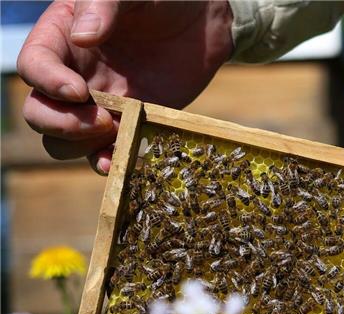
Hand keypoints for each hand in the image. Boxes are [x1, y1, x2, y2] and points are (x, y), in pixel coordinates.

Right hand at [17, 0, 233, 173]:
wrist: (202, 23)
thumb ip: (104, 5)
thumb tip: (83, 36)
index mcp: (61, 38)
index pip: (33, 66)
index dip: (47, 83)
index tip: (79, 91)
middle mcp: (73, 75)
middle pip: (40, 112)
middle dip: (62, 124)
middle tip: (103, 120)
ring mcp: (99, 105)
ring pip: (65, 141)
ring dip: (82, 146)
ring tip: (116, 132)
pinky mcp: (128, 125)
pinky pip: (106, 152)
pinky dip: (109, 161)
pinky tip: (120, 159)